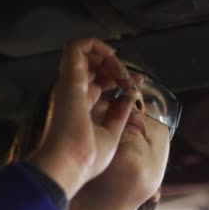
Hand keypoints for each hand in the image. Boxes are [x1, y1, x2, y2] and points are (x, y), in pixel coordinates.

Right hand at [30, 38, 136, 198]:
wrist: (70, 163)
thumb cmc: (86, 158)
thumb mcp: (111, 133)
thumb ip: (119, 113)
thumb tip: (129, 96)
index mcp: (80, 106)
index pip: (99, 82)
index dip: (119, 78)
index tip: (138, 83)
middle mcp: (72, 92)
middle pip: (93, 66)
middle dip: (116, 66)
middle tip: (132, 79)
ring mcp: (70, 83)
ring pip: (85, 52)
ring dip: (109, 57)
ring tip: (123, 74)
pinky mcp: (69, 77)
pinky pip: (78, 47)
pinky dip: (98, 46)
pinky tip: (113, 59)